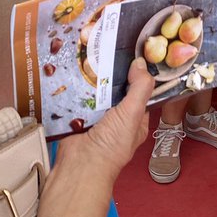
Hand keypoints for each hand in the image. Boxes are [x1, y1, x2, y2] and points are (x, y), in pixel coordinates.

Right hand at [54, 58, 153, 180]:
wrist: (79, 165)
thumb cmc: (111, 145)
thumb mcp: (132, 114)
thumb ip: (140, 89)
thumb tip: (141, 63)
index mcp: (136, 121)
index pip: (141, 93)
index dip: (139, 75)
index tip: (133, 54)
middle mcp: (117, 119)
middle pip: (117, 90)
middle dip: (112, 75)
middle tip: (108, 50)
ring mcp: (97, 118)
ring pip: (97, 93)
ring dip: (93, 80)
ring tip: (90, 54)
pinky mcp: (78, 118)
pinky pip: (79, 98)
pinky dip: (77, 88)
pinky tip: (75, 71)